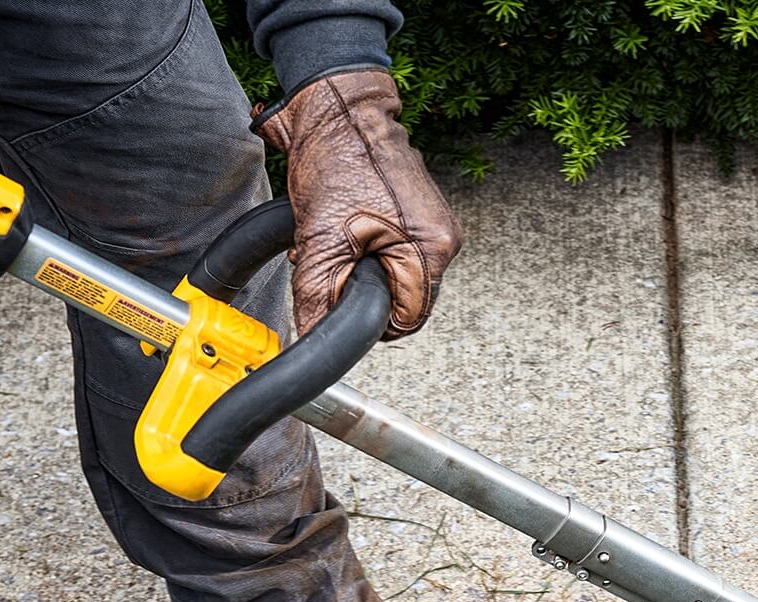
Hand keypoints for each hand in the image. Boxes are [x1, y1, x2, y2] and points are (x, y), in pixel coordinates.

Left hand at [253, 68, 460, 340]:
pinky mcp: (424, 211)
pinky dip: (374, 248)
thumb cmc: (335, 160)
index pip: (408, 319)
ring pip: (401, 274)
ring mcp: (438, 223)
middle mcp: (445, 238)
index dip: (371, 319)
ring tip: (340, 240)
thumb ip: (318, 297)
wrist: (340, 110)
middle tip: (335, 261)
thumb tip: (312, 334)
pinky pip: (402, 249)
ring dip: (368, 268)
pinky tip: (351, 228)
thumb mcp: (319, 241)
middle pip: (406, 297)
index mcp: (432, 249)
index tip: (342, 300)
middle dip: (367, 289)